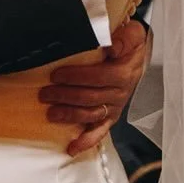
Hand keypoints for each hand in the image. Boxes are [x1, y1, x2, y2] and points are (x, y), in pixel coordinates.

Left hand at [39, 19, 150, 156]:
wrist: (139, 55)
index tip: (56, 75)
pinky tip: (71, 148)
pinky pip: (100, 132)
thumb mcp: (132, 34)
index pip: (98, 77)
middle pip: (90, 98)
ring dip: (70, 116)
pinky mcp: (111, 116)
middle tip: (44, 94)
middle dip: (65, 96)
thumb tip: (111, 45)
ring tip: (50, 114)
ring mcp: (115, 106)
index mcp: (123, 72)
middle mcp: (120, 93)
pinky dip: (86, 142)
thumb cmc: (129, 43)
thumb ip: (123, 38)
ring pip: (91, 115)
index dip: (76, 77)